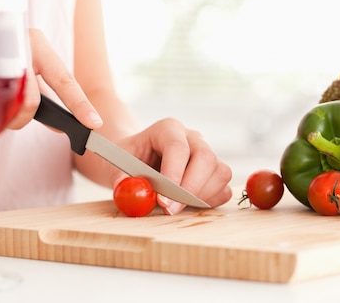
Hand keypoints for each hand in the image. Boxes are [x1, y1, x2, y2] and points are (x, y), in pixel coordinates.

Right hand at [7, 28, 102, 129]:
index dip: (80, 105)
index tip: (94, 123)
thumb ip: (45, 93)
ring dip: (6, 114)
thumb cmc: (4, 51)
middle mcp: (17, 44)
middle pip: (30, 101)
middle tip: (18, 115)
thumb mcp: (30, 65)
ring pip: (8, 105)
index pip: (64, 80)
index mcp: (37, 43)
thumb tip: (58, 126)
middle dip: (26, 116)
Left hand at [109, 118, 232, 214]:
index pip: (178, 148)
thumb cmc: (127, 160)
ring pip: (220, 172)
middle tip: (171, 210)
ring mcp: (206, 153)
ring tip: (177, 207)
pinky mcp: (214, 172)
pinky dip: (211, 201)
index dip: (173, 175)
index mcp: (167, 129)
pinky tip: (189, 206)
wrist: (136, 160)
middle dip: (190, 188)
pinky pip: (224, 188)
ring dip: (201, 196)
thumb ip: (121, 179)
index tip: (162, 200)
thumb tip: (133, 194)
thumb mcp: (115, 166)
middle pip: (206, 158)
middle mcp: (192, 138)